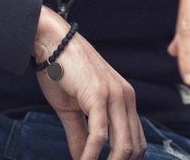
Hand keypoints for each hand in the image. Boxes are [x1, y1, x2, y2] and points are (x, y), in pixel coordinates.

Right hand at [34, 6, 144, 159]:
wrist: (52, 42)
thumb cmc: (62, 71)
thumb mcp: (73, 109)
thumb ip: (81, 135)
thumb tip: (82, 158)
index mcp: (124, 99)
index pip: (137, 139)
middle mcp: (125, 97)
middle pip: (134, 145)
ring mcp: (114, 96)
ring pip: (122, 143)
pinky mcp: (99, 95)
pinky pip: (99, 134)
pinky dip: (91, 154)